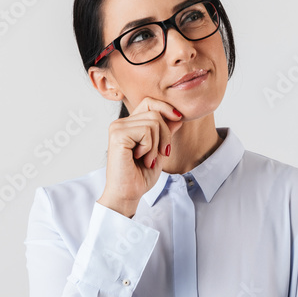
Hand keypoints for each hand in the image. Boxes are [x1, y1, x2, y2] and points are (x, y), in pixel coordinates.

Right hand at [99, 97, 184, 216]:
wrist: (129, 193)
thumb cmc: (140, 175)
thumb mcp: (159, 150)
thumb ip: (165, 132)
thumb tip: (177, 117)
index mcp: (130, 124)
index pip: (150, 102)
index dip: (166, 109)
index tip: (178, 120)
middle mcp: (121, 123)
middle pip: (155, 112)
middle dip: (166, 134)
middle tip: (161, 153)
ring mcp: (118, 127)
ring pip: (153, 121)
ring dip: (157, 144)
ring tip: (147, 159)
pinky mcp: (118, 134)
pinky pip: (146, 131)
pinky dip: (149, 147)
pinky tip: (140, 158)